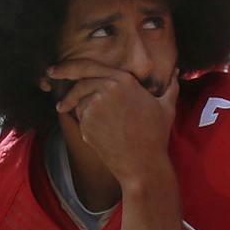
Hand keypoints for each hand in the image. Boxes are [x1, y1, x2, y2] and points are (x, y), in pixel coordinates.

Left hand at [45, 59, 177, 184]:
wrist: (143, 164)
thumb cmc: (156, 136)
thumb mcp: (167, 107)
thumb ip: (170, 86)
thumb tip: (177, 70)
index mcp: (123, 79)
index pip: (88, 66)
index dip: (67, 66)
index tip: (55, 69)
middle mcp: (106, 89)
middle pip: (78, 83)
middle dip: (62, 79)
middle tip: (51, 79)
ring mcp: (94, 107)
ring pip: (79, 102)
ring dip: (79, 106)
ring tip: (94, 118)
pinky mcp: (87, 124)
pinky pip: (81, 119)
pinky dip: (86, 123)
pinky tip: (102, 134)